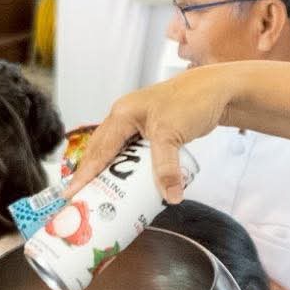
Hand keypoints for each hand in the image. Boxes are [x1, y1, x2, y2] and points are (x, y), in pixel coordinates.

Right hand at [66, 67, 234, 203]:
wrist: (218, 89)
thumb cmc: (192, 101)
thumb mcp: (172, 135)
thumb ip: (166, 167)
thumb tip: (170, 196)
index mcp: (122, 115)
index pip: (98, 150)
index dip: (84, 174)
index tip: (71, 194)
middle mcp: (125, 118)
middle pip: (101, 151)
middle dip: (90, 175)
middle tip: (80, 200)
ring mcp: (138, 124)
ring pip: (116, 153)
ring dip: (109, 174)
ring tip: (100, 197)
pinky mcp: (152, 131)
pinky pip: (133, 155)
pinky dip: (129, 171)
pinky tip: (130, 186)